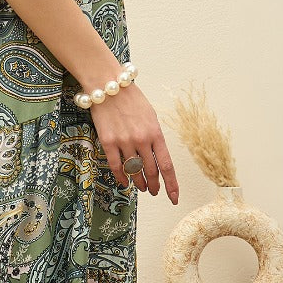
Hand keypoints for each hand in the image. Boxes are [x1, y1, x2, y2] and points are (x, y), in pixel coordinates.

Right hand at [89, 81, 179, 202]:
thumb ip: (155, 137)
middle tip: (154, 191)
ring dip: (139, 183)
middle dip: (154, 186)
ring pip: (134, 171)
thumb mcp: (151, 116)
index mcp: (156, 133)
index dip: (171, 185)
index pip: (167, 166)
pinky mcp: (108, 141)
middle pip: (151, 172)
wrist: (109, 85)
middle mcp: (142, 140)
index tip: (174, 198)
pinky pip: (116, 166)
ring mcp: (124, 141)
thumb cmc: (131, 99)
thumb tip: (156, 157)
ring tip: (142, 187)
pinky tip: (125, 182)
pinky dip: (121, 177)